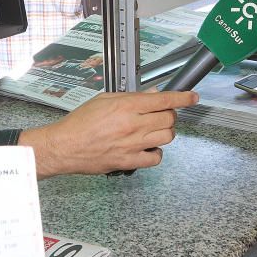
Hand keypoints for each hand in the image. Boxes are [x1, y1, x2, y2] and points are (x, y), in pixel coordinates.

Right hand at [18, 90, 198, 177]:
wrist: (64, 146)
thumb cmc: (80, 122)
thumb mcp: (105, 99)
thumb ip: (131, 97)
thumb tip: (152, 95)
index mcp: (126, 106)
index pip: (164, 99)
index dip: (182, 98)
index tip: (192, 97)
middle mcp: (132, 125)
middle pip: (169, 119)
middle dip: (169, 115)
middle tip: (160, 114)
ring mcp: (132, 145)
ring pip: (167, 137)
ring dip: (164, 132)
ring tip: (151, 130)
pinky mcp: (129, 161)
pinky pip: (156, 157)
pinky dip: (156, 152)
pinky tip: (146, 146)